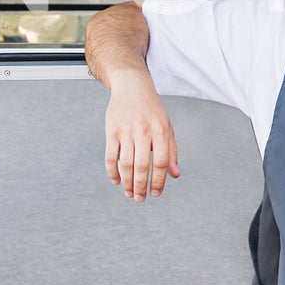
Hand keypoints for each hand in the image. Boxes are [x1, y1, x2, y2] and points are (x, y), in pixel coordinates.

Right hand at [104, 71, 180, 200]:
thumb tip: (174, 175)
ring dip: (127, 183)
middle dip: (141, 187)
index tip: (155, 193)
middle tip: (140, 199)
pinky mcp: (111, 130)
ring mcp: (126, 131)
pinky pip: (110, 156)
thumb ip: (171, 151)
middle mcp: (143, 131)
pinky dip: (112, 172)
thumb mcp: (167, 127)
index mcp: (160, 130)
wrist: (132, 86)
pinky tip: (116, 181)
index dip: (159, 181)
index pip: (161, 162)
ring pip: (125, 164)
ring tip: (129, 193)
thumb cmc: (152, 109)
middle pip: (142, 166)